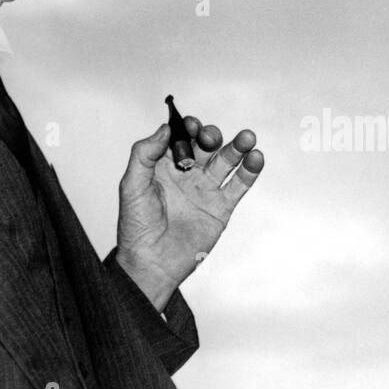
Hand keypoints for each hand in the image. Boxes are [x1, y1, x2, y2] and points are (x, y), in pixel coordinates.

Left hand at [116, 115, 263, 309]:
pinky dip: (250, 170)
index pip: (181, 138)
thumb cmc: (135, 227)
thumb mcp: (131, 185)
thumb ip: (144, 154)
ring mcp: (206, 190)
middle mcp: (187, 175)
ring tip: (247, 137)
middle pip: (206, 146)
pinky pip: (238, 185)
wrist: (151, 263)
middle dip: (211, 136)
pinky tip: (256, 157)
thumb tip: (165, 128)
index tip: (191, 125)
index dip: (188, 128)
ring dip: (238, 147)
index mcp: (165, 166)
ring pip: (227, 161)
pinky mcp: (221, 208)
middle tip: (210, 138)